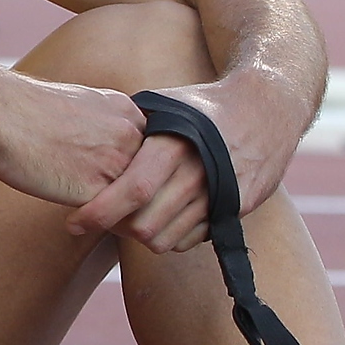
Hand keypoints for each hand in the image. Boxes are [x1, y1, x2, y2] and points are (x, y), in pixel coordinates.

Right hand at [0, 66, 152, 217]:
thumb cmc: (23, 109)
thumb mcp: (80, 103)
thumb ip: (104, 125)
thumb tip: (104, 150)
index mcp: (129, 112)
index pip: (155, 155)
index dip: (141, 175)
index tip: (127, 189)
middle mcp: (131, 135)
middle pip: (157, 181)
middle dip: (142, 201)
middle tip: (126, 215)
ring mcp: (117, 162)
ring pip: (141, 205)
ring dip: (127, 219)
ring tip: (105, 223)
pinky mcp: (97, 189)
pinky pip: (116, 220)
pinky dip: (104, 226)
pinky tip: (81, 223)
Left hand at [63, 76, 300, 253]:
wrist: (269, 107)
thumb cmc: (204, 105)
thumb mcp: (167, 105)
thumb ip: (130, 126)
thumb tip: (83, 138)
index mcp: (176, 144)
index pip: (134, 190)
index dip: (100, 211)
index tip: (75, 222)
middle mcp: (200, 172)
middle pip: (146, 225)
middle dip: (116, 228)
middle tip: (100, 220)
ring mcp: (222, 194)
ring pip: (167, 239)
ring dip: (142, 235)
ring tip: (128, 217)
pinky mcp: (237, 209)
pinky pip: (192, 239)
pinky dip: (171, 235)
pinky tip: (163, 215)